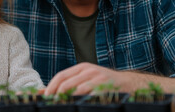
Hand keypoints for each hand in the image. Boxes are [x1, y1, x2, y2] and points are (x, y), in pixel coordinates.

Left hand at [44, 62, 174, 95]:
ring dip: (66, 98)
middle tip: (51, 105)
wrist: (129, 84)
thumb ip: (70, 85)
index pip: (61, 76)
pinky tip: (77, 104)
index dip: (51, 87)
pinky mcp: (105, 85)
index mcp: (82, 68)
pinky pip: (88, 93)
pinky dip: (79, 99)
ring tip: (61, 106)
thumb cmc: (104, 84)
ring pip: (75, 88)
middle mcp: (88, 69)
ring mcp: (97, 76)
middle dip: (56, 95)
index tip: (44, 98)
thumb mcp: (87, 80)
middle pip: (65, 82)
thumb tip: (45, 92)